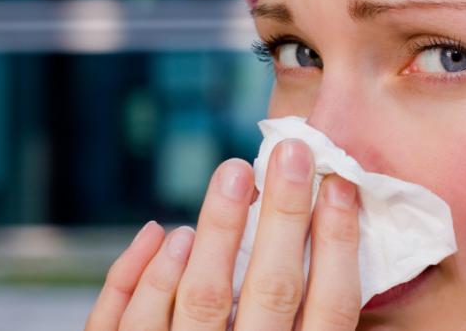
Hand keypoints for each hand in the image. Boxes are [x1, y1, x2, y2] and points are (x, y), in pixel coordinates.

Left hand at [85, 139, 361, 330]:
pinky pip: (124, 325)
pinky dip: (140, 276)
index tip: (341, 187)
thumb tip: (329, 265)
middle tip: (289, 152)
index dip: (337, 245)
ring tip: (231, 176)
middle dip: (283, 217)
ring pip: (198, 298)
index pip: (328, 309)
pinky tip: (163, 233)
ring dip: (216, 232)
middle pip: (269, 292)